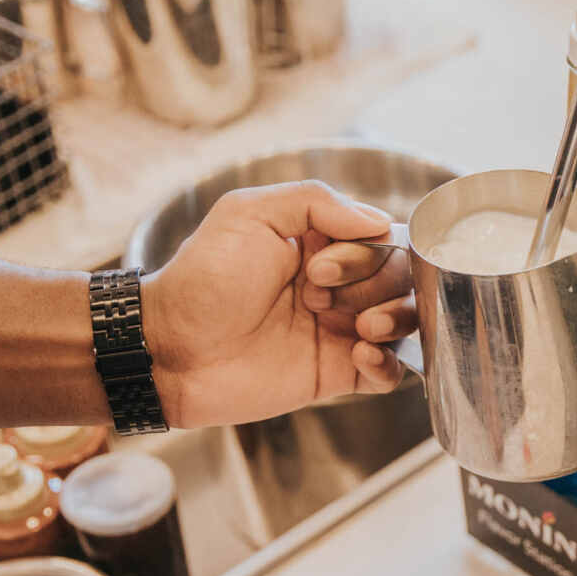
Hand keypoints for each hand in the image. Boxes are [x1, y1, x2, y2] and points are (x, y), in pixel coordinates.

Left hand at [143, 181, 415, 428]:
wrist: (170, 351)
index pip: (381, 238)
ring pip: (406, 321)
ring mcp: (340, 331)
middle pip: (401, 277)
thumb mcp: (249, 214)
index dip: (363, 253)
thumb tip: (378, 221)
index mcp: (321, 244)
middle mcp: (338, 286)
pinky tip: (360, 356)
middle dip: (376, 285)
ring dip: (396, 320)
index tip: (316, 270)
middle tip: (319, 298)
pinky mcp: (337, 374)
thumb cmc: (201, 281)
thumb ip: (315, 201)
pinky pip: (391, 374)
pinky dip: (389, 364)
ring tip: (362, 329)